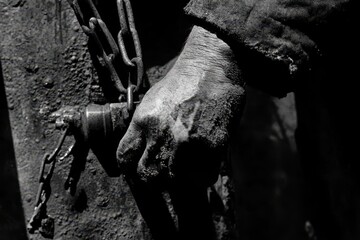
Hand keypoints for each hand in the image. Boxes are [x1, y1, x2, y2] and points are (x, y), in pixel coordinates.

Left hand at [117, 26, 244, 185]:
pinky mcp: (211, 146)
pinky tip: (203, 165)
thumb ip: (144, 128)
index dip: (130, 168)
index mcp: (143, 121)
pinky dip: (202, 176)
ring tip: (184, 170)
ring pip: (174, 182)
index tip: (138, 169)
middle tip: (163, 174)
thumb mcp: (153, 101)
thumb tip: (143, 152)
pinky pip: (202, 177)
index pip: (124, 158)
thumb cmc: (182, 82)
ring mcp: (186, 142)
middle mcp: (161, 134)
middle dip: (153, 179)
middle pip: (147, 176)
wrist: (211, 65)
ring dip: (179, 180)